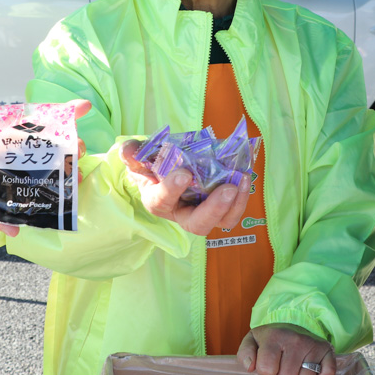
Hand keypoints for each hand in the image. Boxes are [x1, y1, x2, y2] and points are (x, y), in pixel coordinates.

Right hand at [118, 138, 250, 234]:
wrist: (166, 168)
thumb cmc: (151, 165)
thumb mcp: (139, 157)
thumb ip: (133, 153)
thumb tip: (129, 150)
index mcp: (157, 201)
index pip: (162, 201)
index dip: (172, 189)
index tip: (184, 174)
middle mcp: (181, 213)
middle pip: (198, 224)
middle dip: (214, 209)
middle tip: (227, 188)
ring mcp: (203, 212)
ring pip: (221, 221)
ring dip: (235, 204)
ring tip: (241, 180)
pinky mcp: (219, 206)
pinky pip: (233, 209)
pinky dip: (242, 196)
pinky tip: (245, 175)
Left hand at [237, 323, 334, 374]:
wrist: (293, 323)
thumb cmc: (271, 338)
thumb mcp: (252, 340)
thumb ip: (245, 354)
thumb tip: (250, 367)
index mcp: (274, 337)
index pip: (267, 371)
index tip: (267, 370)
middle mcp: (296, 341)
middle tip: (281, 372)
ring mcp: (313, 346)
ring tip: (294, 372)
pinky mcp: (327, 351)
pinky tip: (310, 373)